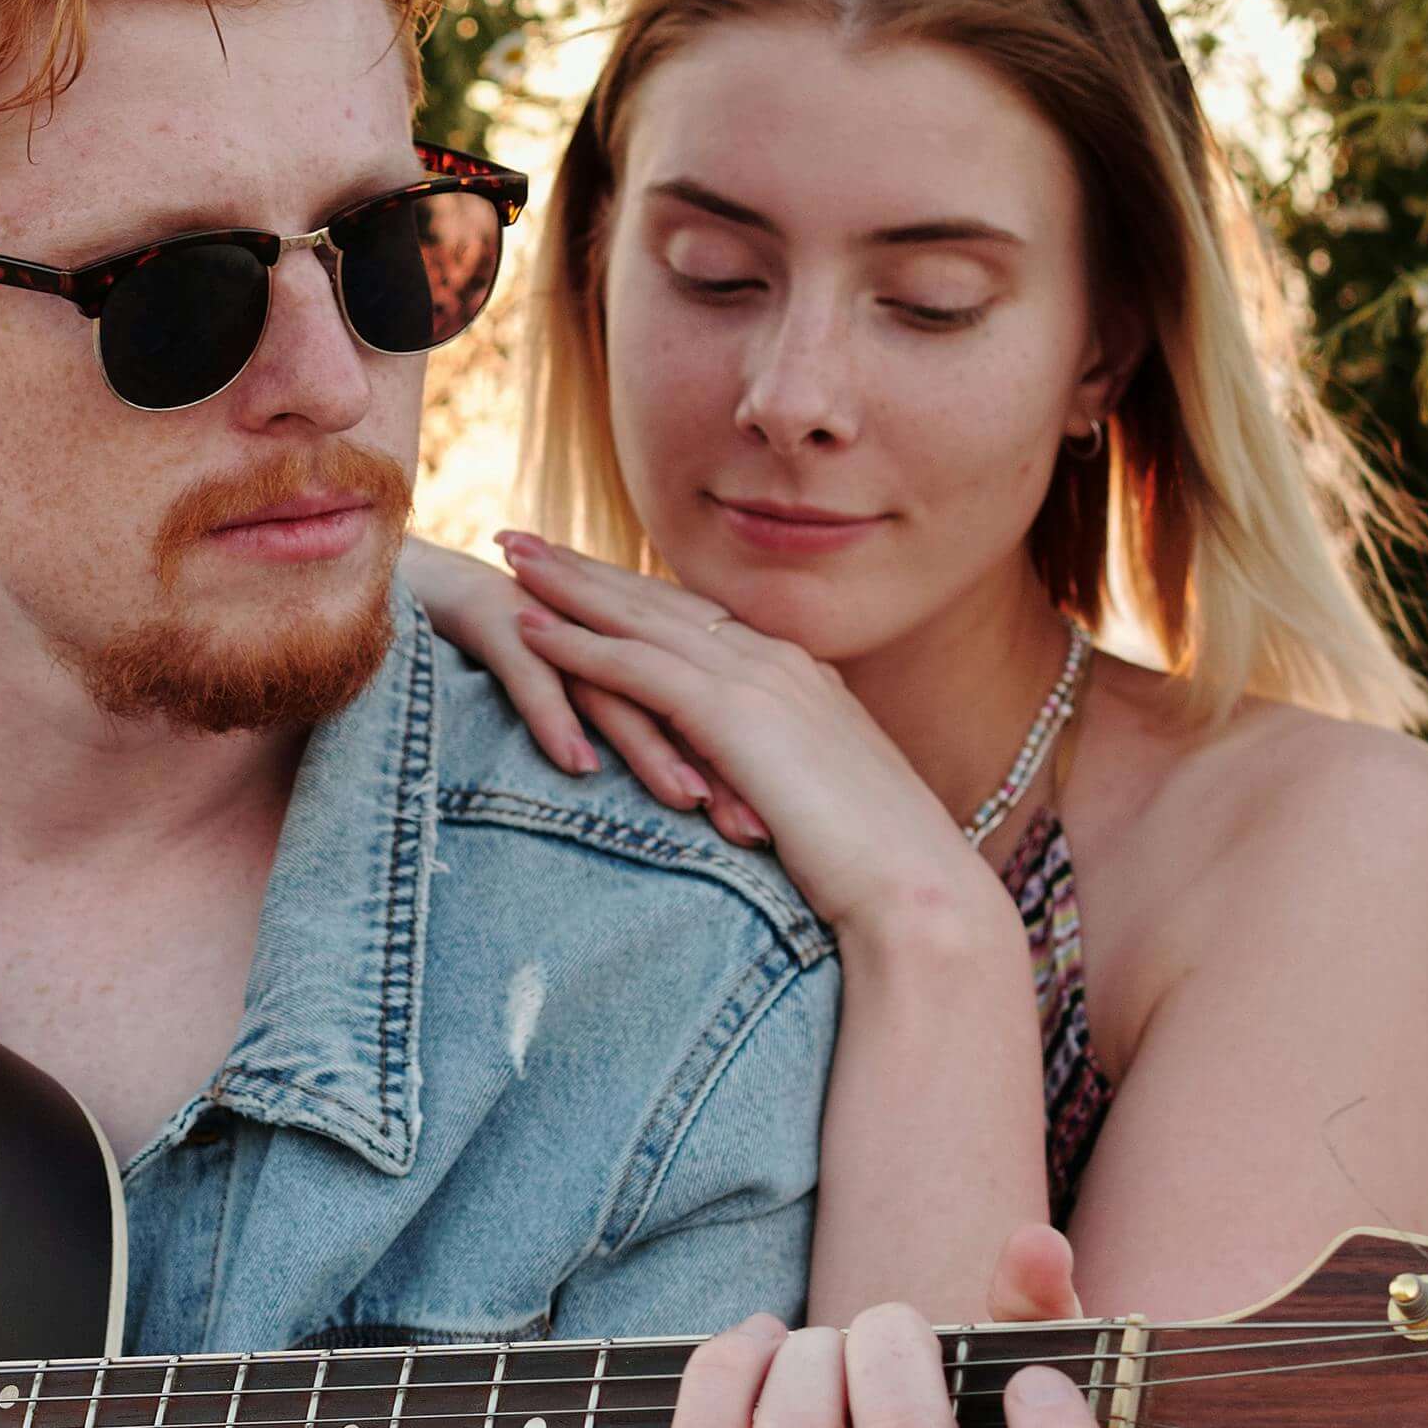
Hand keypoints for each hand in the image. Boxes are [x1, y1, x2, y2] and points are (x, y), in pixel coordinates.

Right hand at [403, 535, 749, 839]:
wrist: (423, 580)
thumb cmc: (511, 645)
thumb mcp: (584, 691)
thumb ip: (636, 728)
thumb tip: (696, 795)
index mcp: (636, 649)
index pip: (707, 712)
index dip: (748, 767)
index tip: (784, 829)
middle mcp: (606, 638)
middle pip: (677, 705)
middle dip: (720, 767)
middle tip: (756, 832)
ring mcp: (555, 630)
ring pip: (613, 692)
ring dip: (652, 748)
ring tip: (686, 800)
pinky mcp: (498, 627)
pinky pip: (530, 680)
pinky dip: (555, 718)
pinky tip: (577, 765)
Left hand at [493, 537, 1022, 943]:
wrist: (918, 889)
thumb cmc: (877, 870)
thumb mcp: (820, 807)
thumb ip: (781, 780)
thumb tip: (750, 796)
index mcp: (801, 680)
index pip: (700, 621)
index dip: (637, 595)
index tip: (585, 573)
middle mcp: (778, 662)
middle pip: (662, 600)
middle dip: (589, 567)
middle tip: (524, 537)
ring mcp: (759, 680)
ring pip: (642, 617)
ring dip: (568, 585)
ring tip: (509, 556)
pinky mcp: (734, 715)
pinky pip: (637, 667)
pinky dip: (577, 643)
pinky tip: (525, 631)